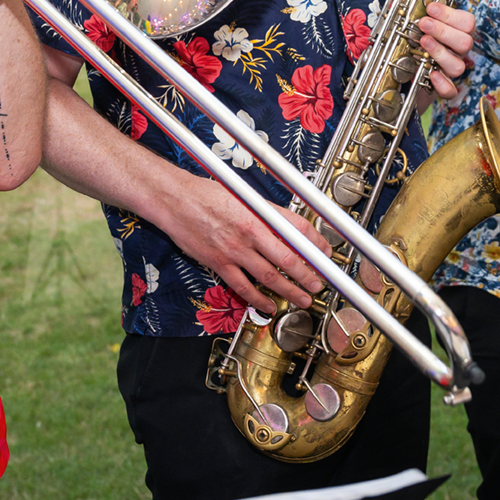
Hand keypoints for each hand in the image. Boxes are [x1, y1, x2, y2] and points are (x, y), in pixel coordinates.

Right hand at [160, 176, 329, 310]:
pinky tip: (269, 305)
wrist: (174, 199)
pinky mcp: (219, 263)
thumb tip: (285, 226)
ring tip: (303, 299)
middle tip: (319, 284)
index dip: (316, 242)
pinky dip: (259, 299)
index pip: (297, 228)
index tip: (325, 253)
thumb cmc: (205, 193)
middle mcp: (250, 231)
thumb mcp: (242, 196)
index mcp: (259, 211)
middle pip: (288, 257)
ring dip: (289, 290)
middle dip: (308, 274)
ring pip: (269, 275)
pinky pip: (243, 286)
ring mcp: (234, 249)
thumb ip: (264, 213)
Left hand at [415, 1, 473, 100]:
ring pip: (458, 65)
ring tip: (423, 42)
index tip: (430, 8)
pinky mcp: (442, 88)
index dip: (450, 15)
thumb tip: (407, 2)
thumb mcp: (415, 25)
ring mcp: (450, 70)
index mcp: (457, 33)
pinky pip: (450, 90)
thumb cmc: (414, 43)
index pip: (467, 22)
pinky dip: (442, 84)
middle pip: (466, 42)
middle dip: (443, 31)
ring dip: (440, 52)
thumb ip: (416, 14)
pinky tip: (431, 74)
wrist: (405, 74)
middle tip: (423, 23)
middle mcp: (457, 52)